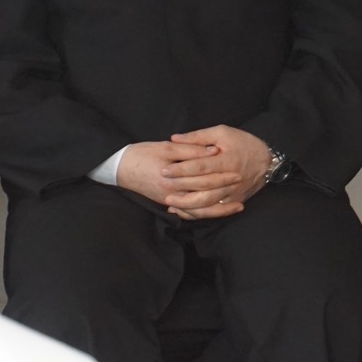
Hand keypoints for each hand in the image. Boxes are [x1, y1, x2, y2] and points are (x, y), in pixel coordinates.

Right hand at [114, 140, 245, 218]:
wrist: (119, 169)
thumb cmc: (141, 154)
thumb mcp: (165, 147)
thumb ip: (190, 150)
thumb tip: (212, 151)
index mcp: (173, 178)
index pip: (203, 179)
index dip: (222, 176)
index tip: (237, 171)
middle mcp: (172, 193)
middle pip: (205, 198)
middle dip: (225, 192)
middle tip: (241, 186)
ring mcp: (169, 201)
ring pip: (199, 211)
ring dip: (219, 210)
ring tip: (237, 206)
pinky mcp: (167, 203)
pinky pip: (189, 214)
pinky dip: (204, 214)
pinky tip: (216, 211)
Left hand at [161, 126, 271, 217]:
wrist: (267, 161)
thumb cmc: (243, 143)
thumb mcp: (222, 132)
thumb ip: (198, 136)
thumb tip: (174, 138)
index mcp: (226, 160)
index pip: (200, 166)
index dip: (181, 169)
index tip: (164, 170)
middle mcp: (230, 179)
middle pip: (203, 188)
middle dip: (181, 188)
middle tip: (163, 188)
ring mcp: (233, 192)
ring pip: (208, 203)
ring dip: (188, 205)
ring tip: (171, 203)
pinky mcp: (234, 201)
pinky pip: (215, 211)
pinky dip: (199, 213)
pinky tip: (185, 212)